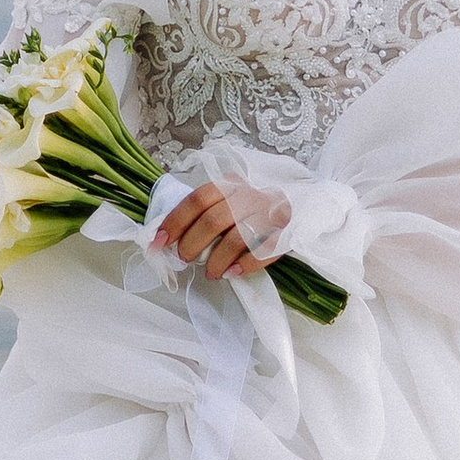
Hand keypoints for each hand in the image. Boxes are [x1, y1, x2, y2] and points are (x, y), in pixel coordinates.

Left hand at [153, 180, 274, 284]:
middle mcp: (251, 195)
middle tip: (185, 258)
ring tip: (211, 273)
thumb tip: (166, 237)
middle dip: (193, 243)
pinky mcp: (285, 233)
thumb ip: (202, 214)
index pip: (197, 199)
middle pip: (214, 219)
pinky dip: (243, 266)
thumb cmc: (251, 211)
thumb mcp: (227, 203)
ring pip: (237, 238)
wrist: (300, 205)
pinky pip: (262, 252)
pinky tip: (232, 273)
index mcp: (231, 185)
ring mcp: (270, 214)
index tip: (159, 242)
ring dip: (217, 260)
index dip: (175, 221)